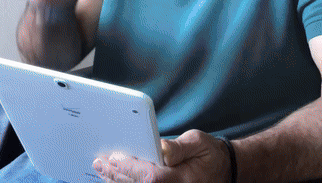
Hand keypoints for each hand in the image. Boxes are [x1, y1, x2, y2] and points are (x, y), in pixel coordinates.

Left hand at [93, 129, 231, 182]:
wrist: (221, 169)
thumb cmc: (208, 153)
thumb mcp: (198, 142)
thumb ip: (179, 146)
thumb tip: (161, 148)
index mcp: (183, 179)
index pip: (151, 177)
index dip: (130, 168)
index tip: (114, 157)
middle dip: (117, 175)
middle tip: (100, 162)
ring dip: (117, 182)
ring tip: (101, 170)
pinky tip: (114, 179)